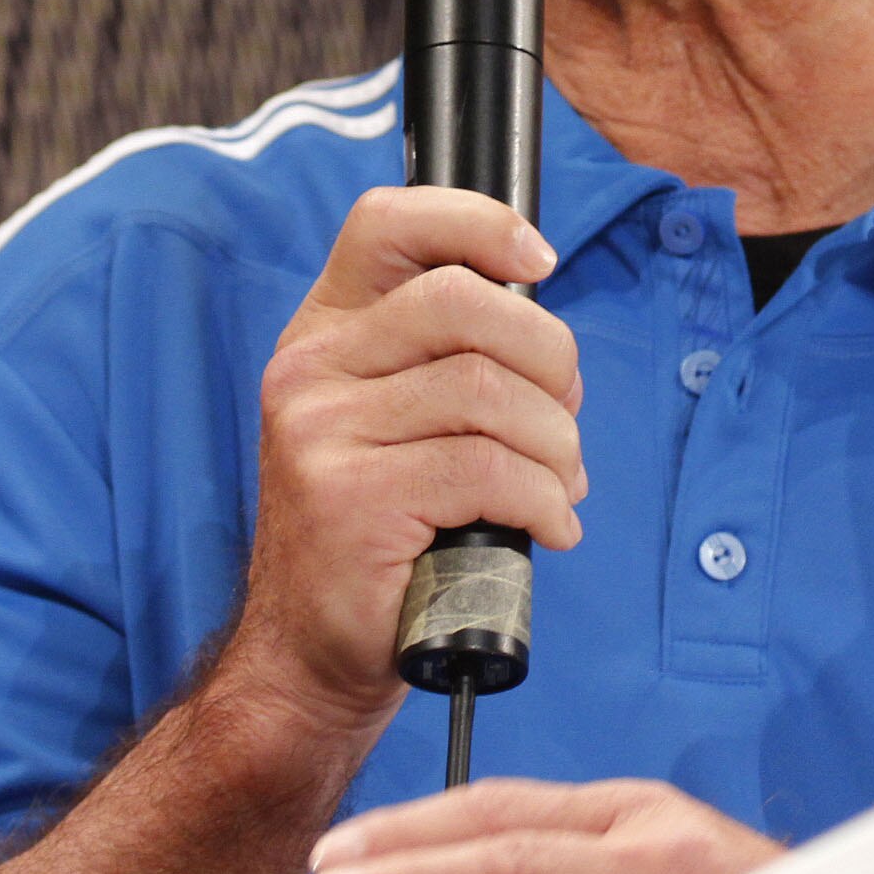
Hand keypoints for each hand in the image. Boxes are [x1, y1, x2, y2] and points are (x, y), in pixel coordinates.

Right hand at [232, 189, 586, 737]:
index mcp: (326, 330)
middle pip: (464, 302)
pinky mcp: (352, 499)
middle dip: (550, 356)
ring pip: (490, 392)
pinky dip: (544, 500)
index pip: (388, 222)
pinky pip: (488, 470)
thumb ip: (448, 355)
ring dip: (556, 445)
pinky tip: (548, 528)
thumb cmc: (383, 529)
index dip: (478, 223)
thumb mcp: (396, 420)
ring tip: (559, 486)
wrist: (311, 651)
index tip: (540, 261)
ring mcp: (322, 432)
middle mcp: (312, 367)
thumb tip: (546, 326)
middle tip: (563, 418)